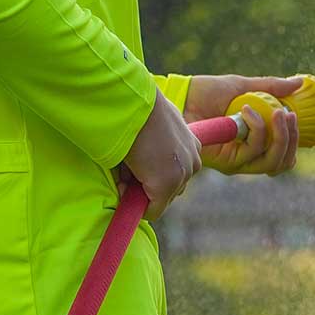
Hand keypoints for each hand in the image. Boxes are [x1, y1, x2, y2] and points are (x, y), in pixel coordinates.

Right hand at [112, 90, 202, 222]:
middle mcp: (192, 161)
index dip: (154, 173)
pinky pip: (152, 210)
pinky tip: (122, 187)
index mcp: (191, 144)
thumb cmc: (139, 108)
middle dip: (149, 185)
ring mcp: (180, 176)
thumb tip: (145, 163)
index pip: (177, 172)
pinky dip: (136, 206)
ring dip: (142, 192)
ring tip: (125, 171)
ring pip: (161, 199)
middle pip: (172, 189)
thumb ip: (159, 144)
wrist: (133, 104)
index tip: (138, 166)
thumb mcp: (157, 124)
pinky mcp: (165, 186)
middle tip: (128, 171)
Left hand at [183, 74, 301, 176]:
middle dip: (291, 139)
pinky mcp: (226, 161)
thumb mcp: (243, 86)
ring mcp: (237, 161)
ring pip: (271, 161)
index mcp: (253, 142)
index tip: (292, 114)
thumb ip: (271, 87)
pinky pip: (252, 152)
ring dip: (278, 135)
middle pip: (281, 162)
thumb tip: (300, 82)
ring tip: (275, 112)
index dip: (294, 140)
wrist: (182, 95)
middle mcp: (247, 156)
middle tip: (288, 114)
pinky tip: (247, 111)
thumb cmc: (207, 92)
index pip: (283, 154)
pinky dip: (257, 130)